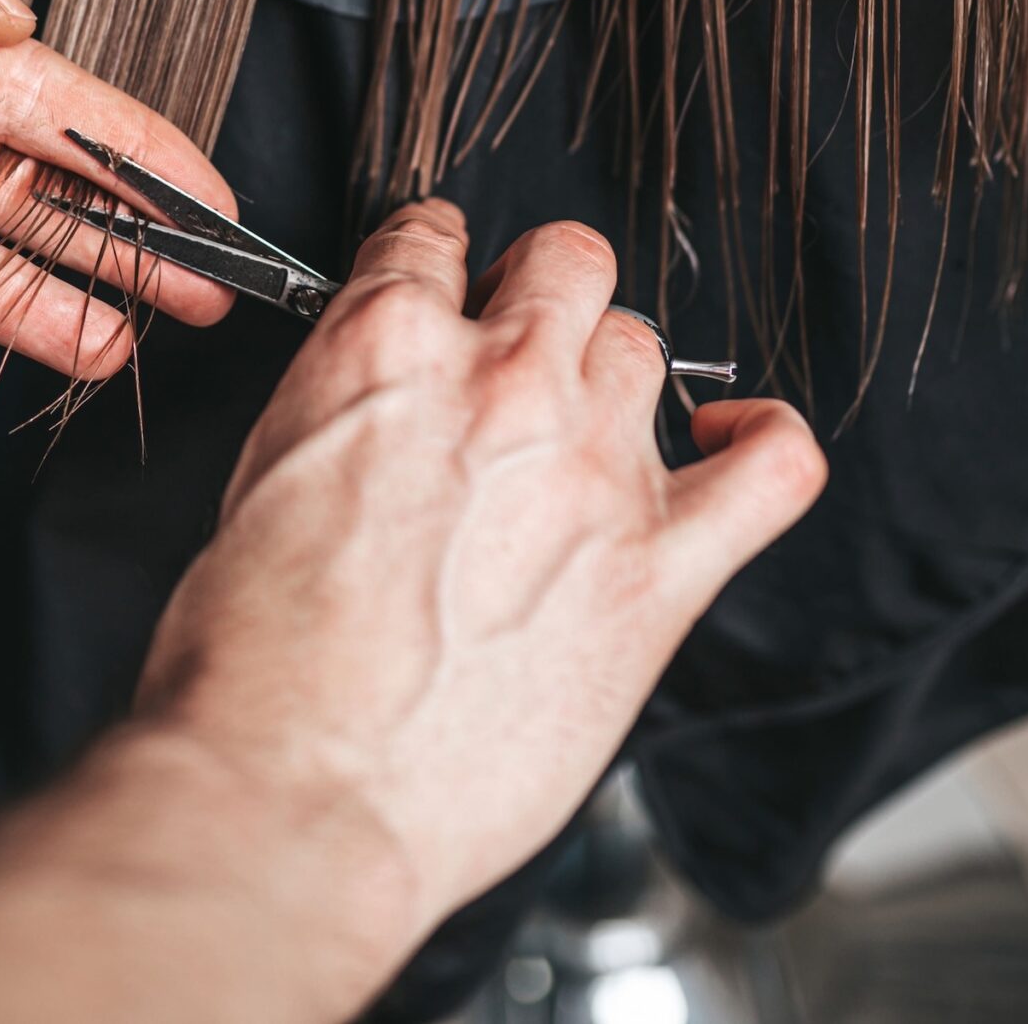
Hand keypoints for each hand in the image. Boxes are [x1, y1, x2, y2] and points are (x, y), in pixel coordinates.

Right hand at [130, 202, 824, 961]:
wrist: (296, 787)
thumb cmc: (254, 664)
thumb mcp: (260, 478)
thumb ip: (342, 414)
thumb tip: (381, 416)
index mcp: (383, 349)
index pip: (432, 239)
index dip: (437, 265)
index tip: (442, 291)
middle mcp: (502, 384)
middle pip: (567, 266)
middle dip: (537, 299)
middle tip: (514, 360)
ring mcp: (593, 470)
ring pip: (644, 345)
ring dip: (613, 375)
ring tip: (584, 433)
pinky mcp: (661, 572)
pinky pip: (773, 466)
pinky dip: (763, 440)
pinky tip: (728, 447)